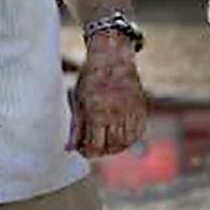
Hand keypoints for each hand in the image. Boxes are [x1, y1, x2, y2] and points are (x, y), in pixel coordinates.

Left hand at [67, 33, 148, 157]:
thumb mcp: (78, 101)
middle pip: (111, 146)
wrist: (112, 57)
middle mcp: (115, 113)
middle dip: (102, 150)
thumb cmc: (91, 78)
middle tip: (95, 146)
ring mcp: (130, 111)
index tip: (84, 150)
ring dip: (116, 146)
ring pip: (126, 142)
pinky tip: (121, 135)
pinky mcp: (140, 108)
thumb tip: (69, 149)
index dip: (88, 152)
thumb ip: (75, 127)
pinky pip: (138, 132)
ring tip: (107, 141)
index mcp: (96, 111)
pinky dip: (130, 138)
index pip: (95, 145)